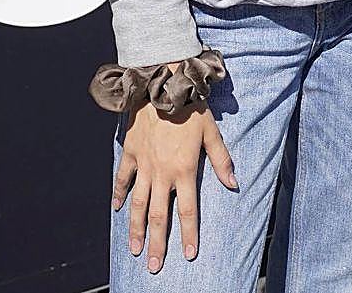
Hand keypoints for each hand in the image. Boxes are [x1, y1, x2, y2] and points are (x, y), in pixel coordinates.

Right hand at [113, 98, 237, 273]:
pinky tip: (117, 209)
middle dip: (157, 243)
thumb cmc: (191, 107)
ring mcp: (143, 164)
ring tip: (136, 249)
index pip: (187, 211)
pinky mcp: (130, 153)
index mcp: (184, 170)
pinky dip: (119, 194)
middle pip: (158, 215)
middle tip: (154, 267)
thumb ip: (221, 161)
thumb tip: (234, 184)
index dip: (188, 235)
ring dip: (135, 229)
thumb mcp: (212, 133)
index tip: (188, 255)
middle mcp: (162, 172)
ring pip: (137, 204)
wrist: (162, 85)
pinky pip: (123, 178)